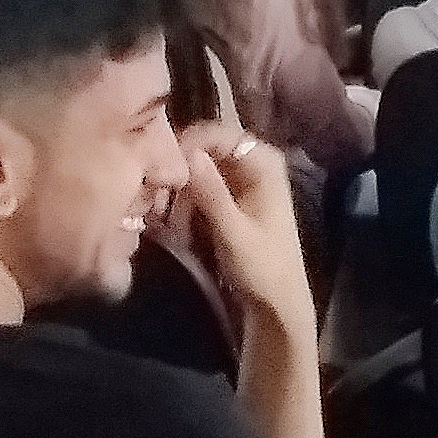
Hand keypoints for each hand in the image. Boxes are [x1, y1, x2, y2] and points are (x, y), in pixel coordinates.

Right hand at [179, 119, 311, 337]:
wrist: (277, 305)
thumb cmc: (262, 269)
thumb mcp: (233, 231)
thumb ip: (211, 191)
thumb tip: (188, 153)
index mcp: (263, 162)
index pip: (216, 132)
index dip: (186, 145)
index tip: (161, 169)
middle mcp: (252, 162)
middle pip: (202, 150)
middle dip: (180, 175)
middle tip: (160, 202)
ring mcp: (240, 180)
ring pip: (196, 171)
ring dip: (180, 195)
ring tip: (172, 225)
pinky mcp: (229, 199)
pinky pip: (199, 190)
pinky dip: (185, 205)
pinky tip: (178, 229)